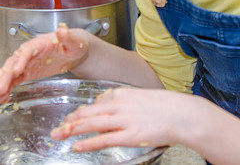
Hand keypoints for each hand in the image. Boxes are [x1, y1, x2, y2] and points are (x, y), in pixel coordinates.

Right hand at [0, 25, 89, 102]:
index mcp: (40, 43)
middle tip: (0, 87)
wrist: (74, 51)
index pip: (27, 50)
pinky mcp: (28, 72)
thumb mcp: (75, 41)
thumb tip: (62, 31)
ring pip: (11, 72)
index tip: (17, 70)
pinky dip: (8, 88)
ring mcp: (28, 63)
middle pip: (15, 62)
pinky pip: (15, 80)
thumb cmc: (75, 44)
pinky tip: (3, 98)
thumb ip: (68, 37)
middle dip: (6, 75)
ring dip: (4, 83)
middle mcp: (30, 52)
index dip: (21, 59)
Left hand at [51, 88, 203, 151]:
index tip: (71, 119)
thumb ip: (124, 102)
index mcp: (121, 94)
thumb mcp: (141, 98)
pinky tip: (77, 146)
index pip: (95, 103)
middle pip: (87, 113)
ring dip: (72, 130)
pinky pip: (103, 139)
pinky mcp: (130, 135)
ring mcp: (123, 120)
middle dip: (69, 121)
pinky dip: (87, 142)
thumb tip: (109, 107)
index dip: (80, 113)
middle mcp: (119, 105)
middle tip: (56, 129)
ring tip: (59, 136)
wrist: (183, 114)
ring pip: (91, 124)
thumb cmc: (166, 107)